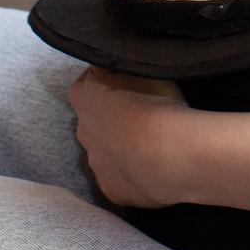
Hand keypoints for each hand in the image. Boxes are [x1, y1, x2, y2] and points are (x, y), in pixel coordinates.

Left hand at [70, 68, 189, 207]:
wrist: (167, 153)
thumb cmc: (155, 102)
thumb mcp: (141, 66)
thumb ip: (126, 64)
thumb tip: (123, 60)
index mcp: (84, 95)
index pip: (88, 82)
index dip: (109, 82)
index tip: (131, 84)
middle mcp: (83, 130)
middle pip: (95, 121)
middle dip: (115, 119)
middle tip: (146, 115)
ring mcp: (96, 163)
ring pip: (107, 153)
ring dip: (125, 148)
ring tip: (157, 145)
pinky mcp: (111, 189)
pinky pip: (122, 180)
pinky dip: (136, 175)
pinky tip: (158, 169)